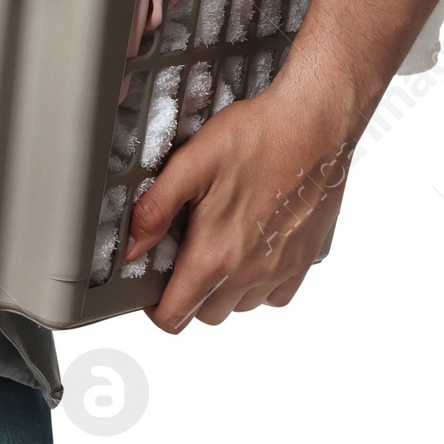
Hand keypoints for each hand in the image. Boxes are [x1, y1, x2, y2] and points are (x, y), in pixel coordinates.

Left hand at [123, 82, 353, 331]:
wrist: (312, 126)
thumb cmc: (254, 137)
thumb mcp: (190, 163)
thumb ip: (156, 209)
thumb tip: (131, 247)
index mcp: (215, 254)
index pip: (175, 316)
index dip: (155, 307)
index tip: (150, 283)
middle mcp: (249, 274)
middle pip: (206, 314)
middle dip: (188, 294)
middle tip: (182, 251)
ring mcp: (279, 271)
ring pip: (240, 306)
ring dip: (223, 289)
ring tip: (217, 242)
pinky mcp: (303, 262)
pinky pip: (273, 296)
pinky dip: (258, 283)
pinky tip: (249, 245)